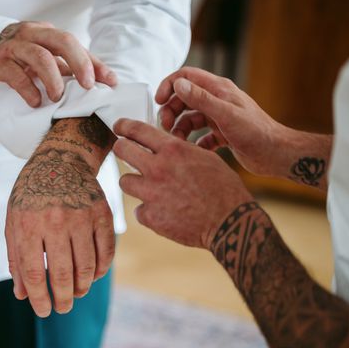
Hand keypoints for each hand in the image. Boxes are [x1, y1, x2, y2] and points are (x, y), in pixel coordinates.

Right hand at [0, 21, 116, 106]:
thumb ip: (62, 68)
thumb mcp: (40, 59)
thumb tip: (93, 83)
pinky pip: (16, 75)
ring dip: (54, 78)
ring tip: (58, 97)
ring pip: (40, 56)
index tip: (110, 81)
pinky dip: (29, 89)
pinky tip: (35, 102)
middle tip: (88, 86)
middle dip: (80, 63)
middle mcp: (33, 35)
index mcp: (47, 33)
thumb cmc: (14, 58)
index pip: (77, 45)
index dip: (95, 63)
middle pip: (62, 41)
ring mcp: (14, 47)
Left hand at [5, 146, 114, 316]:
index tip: (44, 311)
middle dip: (63, 299)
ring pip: (86, 267)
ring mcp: (81, 217)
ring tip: (77, 293)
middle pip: (62, 274)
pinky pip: (105, 251)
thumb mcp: (14, 222)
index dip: (39, 298)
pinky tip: (92, 276)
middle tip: (63, 308)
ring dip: (82, 287)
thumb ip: (16, 258)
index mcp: (28, 225)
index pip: (34, 273)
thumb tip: (23, 294)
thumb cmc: (32, 196)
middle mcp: (55, 221)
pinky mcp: (101, 213)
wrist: (61, 160)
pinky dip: (100, 270)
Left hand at [113, 119, 252, 248]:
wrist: (230, 221)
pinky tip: (164, 212)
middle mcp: (158, 168)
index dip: (123, 126)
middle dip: (120, 149)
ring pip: (124, 181)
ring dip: (135, 183)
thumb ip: (178, 151)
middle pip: (121, 150)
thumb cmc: (223, 189)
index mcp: (173, 150)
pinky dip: (149, 211)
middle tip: (123, 152)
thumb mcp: (204, 158)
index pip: (137, 130)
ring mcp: (151, 193)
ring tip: (151, 189)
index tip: (118, 127)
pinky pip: (138, 209)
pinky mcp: (150, 216)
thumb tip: (162, 146)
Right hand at [155, 67, 298, 178]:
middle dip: (171, 111)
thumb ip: (201, 98)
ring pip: (190, 118)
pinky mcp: (222, 134)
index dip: (170, 86)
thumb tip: (179, 84)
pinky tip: (195, 151)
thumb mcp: (225, 114)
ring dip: (180, 129)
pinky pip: (200, 136)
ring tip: (178, 142)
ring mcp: (219, 117)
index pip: (187, 77)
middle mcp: (218, 101)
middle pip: (185, 99)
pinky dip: (194, 142)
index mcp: (219, 90)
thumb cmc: (256, 132)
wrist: (276, 154)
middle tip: (166, 127)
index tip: (159, 101)